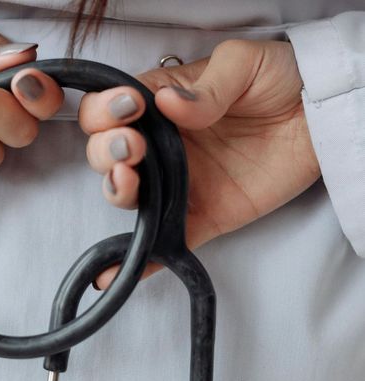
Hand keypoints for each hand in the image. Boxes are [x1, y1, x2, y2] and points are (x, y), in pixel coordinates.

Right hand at [81, 40, 319, 287]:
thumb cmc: (279, 79)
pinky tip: (113, 272)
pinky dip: (140, 259)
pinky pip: (165, 241)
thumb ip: (207, 85)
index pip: (108, 109)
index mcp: (156, 104)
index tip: (129, 107)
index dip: (104, 110)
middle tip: (132, 147)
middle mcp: (157, 146)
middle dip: (107, 151)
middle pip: (107, 154)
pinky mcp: (200, 215)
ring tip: (128, 180)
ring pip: (126, 195)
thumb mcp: (243, 62)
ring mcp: (176, 184)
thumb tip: (168, 104)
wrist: (321, 115)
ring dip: (115, 190)